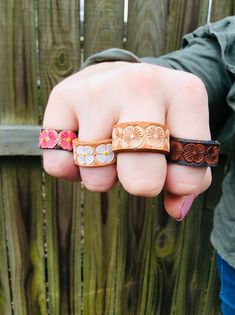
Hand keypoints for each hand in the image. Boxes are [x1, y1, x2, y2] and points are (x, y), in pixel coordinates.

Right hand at [42, 62, 211, 219]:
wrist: (123, 77)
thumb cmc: (156, 115)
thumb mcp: (185, 135)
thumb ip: (190, 178)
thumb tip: (176, 210)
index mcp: (185, 94)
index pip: (188, 171)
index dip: (179, 184)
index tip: (171, 169)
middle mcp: (142, 85)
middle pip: (141, 178)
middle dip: (140, 183)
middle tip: (136, 164)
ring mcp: (98, 89)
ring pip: (96, 175)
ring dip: (103, 176)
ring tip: (109, 149)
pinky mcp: (62, 96)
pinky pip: (58, 165)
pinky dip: (70, 171)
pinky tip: (83, 149)